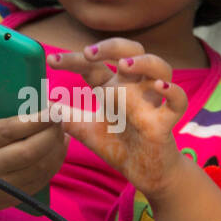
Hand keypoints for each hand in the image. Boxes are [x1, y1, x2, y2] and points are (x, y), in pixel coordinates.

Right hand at [0, 66, 69, 219]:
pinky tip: (59, 146)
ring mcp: (0, 187)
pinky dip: (54, 164)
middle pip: (29, 151)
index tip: (52, 106)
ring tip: (63, 127)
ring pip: (39, 168)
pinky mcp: (10, 198)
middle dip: (52, 132)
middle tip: (62, 112)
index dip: (35, 120)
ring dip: (57, 147)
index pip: (7, 131)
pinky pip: (40, 182)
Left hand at [46, 39, 187, 200]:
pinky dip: (173, 92)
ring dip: (145, 62)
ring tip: (124, 66)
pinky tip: (160, 88)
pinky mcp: (166, 122)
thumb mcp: (87, 131)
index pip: (94, 64)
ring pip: (160, 68)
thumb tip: (43, 108)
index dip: (72, 60)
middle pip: (132, 51)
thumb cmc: (120, 146)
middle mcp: (134, 87)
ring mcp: (152, 102)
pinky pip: (177, 102)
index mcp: (114, 86)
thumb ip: (67, 118)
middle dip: (112, 46)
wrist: (146, 174)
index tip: (51, 61)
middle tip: (89, 53)